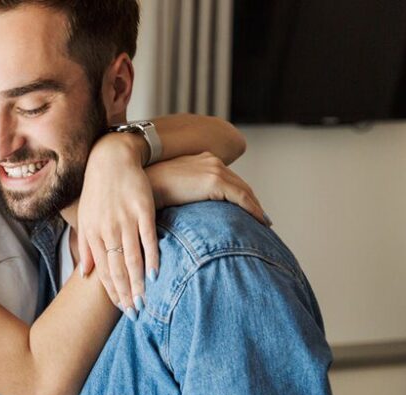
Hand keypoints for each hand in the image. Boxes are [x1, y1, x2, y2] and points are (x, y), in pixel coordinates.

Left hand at [77, 133, 157, 319]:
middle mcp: (107, 230)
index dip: (112, 292)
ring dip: (138, 283)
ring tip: (145, 301)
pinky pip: (148, 238)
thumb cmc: (97, 192)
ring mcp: (125, 220)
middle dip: (126, 294)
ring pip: (132, 258)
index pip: (103, 271)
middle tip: (135, 314)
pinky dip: (153, 257)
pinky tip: (156, 274)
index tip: (121, 308)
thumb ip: (85, 247)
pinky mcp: (143, 209)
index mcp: (93, 234)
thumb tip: (84, 275)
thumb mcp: (85, 219)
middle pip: (117, 269)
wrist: (111, 159)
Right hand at [146, 152, 268, 225]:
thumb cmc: (148, 191)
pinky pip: (242, 198)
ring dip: (255, 208)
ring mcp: (214, 170)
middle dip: (251, 201)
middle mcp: (211, 161)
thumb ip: (182, 193)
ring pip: (244, 191)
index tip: (247, 208)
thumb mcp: (169, 188)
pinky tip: (260, 221)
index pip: (227, 179)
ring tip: (263, 223)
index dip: (239, 195)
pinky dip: (253, 210)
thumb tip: (185, 209)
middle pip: (239, 184)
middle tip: (261, 218)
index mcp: (201, 160)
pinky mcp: (215, 182)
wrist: (142, 183)